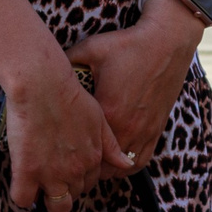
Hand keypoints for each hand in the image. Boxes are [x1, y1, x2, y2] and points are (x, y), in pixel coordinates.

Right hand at [1, 53, 131, 211]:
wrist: (44, 85)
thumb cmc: (71, 96)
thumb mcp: (100, 119)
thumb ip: (111, 146)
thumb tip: (127, 165)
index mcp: (93, 158)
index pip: (90, 184)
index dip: (78, 180)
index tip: (67, 171)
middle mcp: (76, 170)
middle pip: (74, 196)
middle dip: (64, 191)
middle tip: (51, 177)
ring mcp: (52, 173)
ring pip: (55, 206)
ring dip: (47, 199)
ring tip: (37, 186)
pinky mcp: (27, 171)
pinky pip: (23, 199)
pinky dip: (22, 196)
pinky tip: (22, 184)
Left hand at [64, 0, 204, 171]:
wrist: (166, 43)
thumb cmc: (128, 46)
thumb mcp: (92, 50)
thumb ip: (66, 61)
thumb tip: (45, 66)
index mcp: (107, 112)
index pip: (83, 147)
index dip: (69, 153)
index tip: (58, 152)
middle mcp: (126, 128)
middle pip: (101, 165)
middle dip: (86, 167)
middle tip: (72, 162)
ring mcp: (144, 131)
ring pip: (121, 168)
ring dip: (107, 169)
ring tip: (93, 164)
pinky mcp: (156, 129)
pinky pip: (141, 160)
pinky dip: (128, 164)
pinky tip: (118, 160)